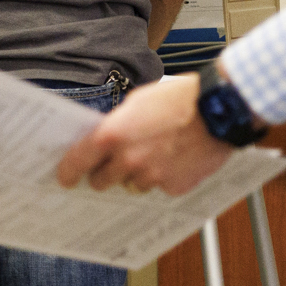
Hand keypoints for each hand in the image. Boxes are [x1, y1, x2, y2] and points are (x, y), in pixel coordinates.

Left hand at [57, 74, 235, 195]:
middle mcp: (129, 160)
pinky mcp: (174, 187)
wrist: (220, 109)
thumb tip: (104, 138)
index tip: (66, 178)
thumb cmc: (181, 98)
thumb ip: (118, 123)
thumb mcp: (139, 101)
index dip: (68, 172)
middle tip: (119, 159)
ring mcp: (152, 177)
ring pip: (133, 185)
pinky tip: (176, 158)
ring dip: (138, 174)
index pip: (78, 161)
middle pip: (102, 181)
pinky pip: (160, 187)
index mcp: (114, 135)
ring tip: (157, 152)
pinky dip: (165, 176)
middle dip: (107, 172)